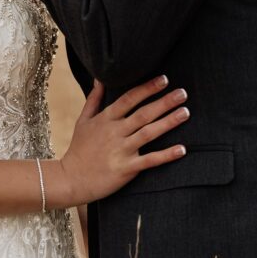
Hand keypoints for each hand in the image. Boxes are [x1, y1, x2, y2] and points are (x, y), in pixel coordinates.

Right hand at [59, 76, 188, 205]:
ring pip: (149, 133)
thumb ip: (94, 99)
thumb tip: (99, 78)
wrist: (70, 179)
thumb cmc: (78, 149)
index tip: (163, 79)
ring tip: (185, 113)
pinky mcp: (126, 169)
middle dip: (164, 102)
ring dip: (168, 122)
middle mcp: (115, 132)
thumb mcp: (83, 120)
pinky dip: (166, 155)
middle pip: (143, 113)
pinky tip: (182, 149)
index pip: (129, 99)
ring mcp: (121, 150)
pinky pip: (150, 161)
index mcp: (106, 119)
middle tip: (183, 92)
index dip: (146, 88)